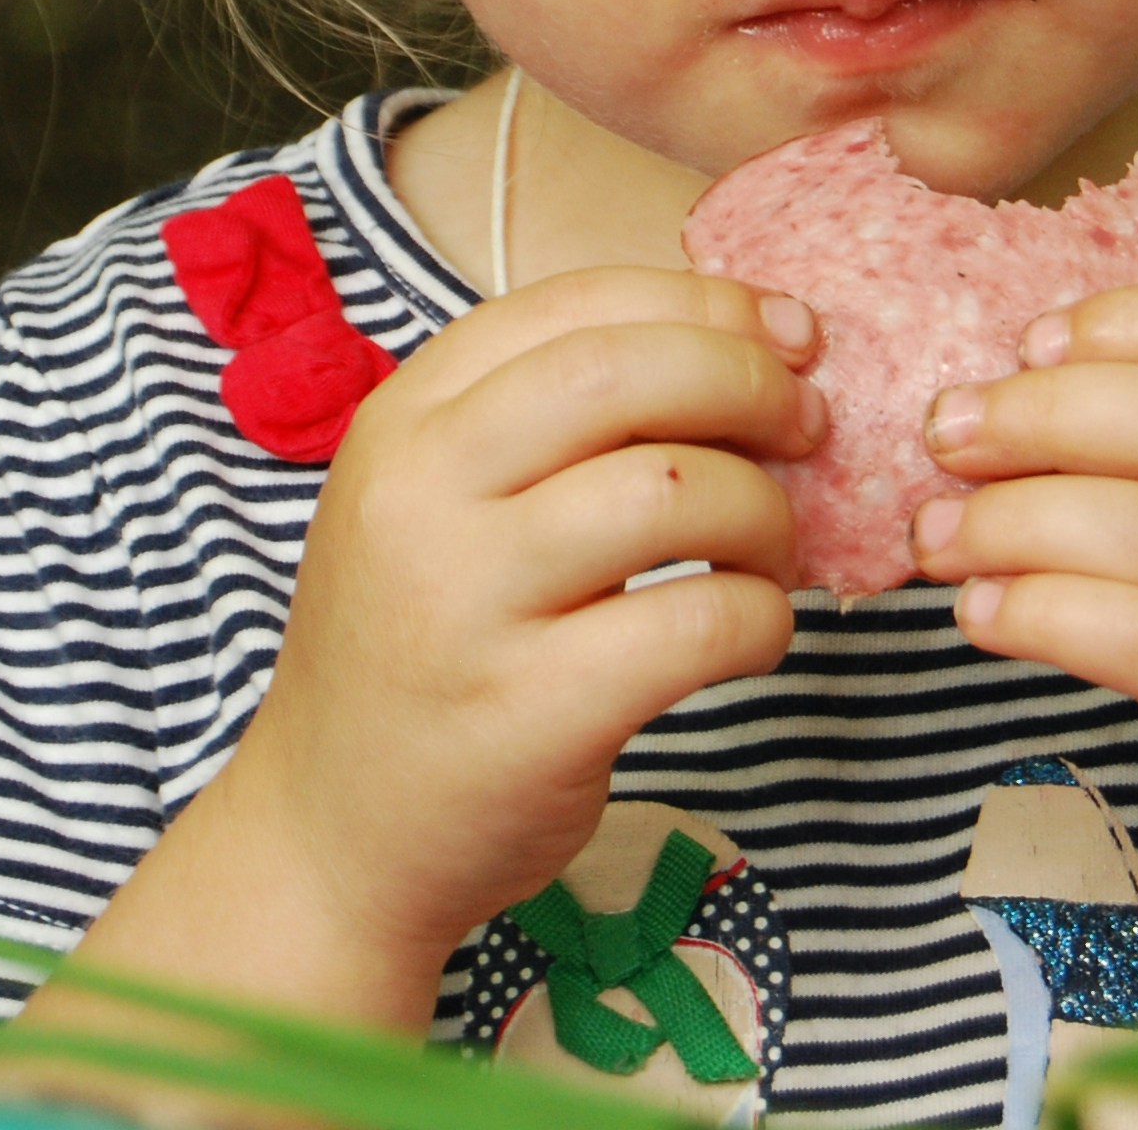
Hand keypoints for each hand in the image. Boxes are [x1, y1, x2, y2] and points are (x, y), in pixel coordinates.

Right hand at [216, 266, 824, 984]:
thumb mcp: (435, 503)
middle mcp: (421, 494)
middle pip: (627, 373)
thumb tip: (748, 346)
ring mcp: (468, 604)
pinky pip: (697, 626)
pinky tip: (751, 635)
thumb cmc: (418, 649)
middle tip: (808, 428)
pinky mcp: (530, 713)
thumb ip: (545, 424)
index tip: (787, 334)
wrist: (330, 835)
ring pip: (676, 492)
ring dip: (766, 512)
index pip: (576, 303)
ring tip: (771, 553)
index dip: (706, 304)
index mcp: (403, 420)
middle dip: (751, 384)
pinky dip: (761, 619)